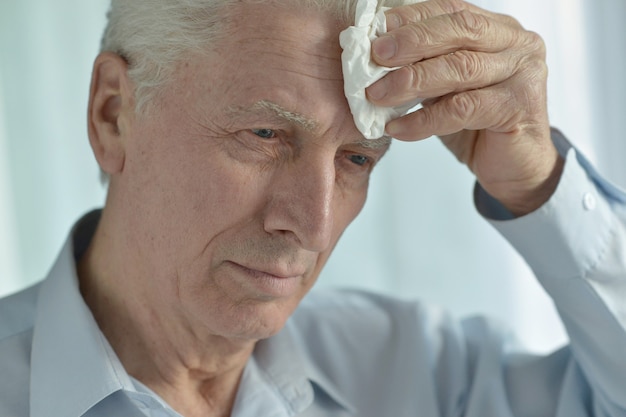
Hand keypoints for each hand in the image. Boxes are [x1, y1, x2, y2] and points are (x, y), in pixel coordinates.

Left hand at [366, 0, 562, 215]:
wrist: (515, 166)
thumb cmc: (479, 124)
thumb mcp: (448, 87)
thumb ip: (426, 65)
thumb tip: (376, 56)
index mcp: (499, 30)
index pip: (453, 11)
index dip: (413, 17)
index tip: (378, 28)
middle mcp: (517, 44)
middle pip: (460, 30)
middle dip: (412, 41)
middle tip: (375, 56)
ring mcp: (523, 73)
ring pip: (461, 68)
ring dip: (411, 80)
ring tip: (378, 94)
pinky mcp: (518, 108)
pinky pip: (463, 109)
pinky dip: (424, 119)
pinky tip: (398, 127)